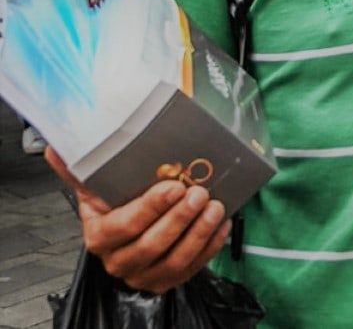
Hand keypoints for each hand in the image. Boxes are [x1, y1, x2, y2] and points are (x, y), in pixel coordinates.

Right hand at [46, 148, 230, 293]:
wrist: (131, 231)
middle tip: (198, 193)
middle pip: (151, 245)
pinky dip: (210, 245)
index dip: (149, 208)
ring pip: (174, 260)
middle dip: (178, 218)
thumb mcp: (98, 185)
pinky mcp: (168, 280)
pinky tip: (221, 223)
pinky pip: (193, 267)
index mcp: (100, 236)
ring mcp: (144, 275)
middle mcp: (119, 261)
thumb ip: (80, 169)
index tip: (173, 187)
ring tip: (214, 206)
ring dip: (198, 232)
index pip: (124, 226)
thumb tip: (53, 147)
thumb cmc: (117, 203)